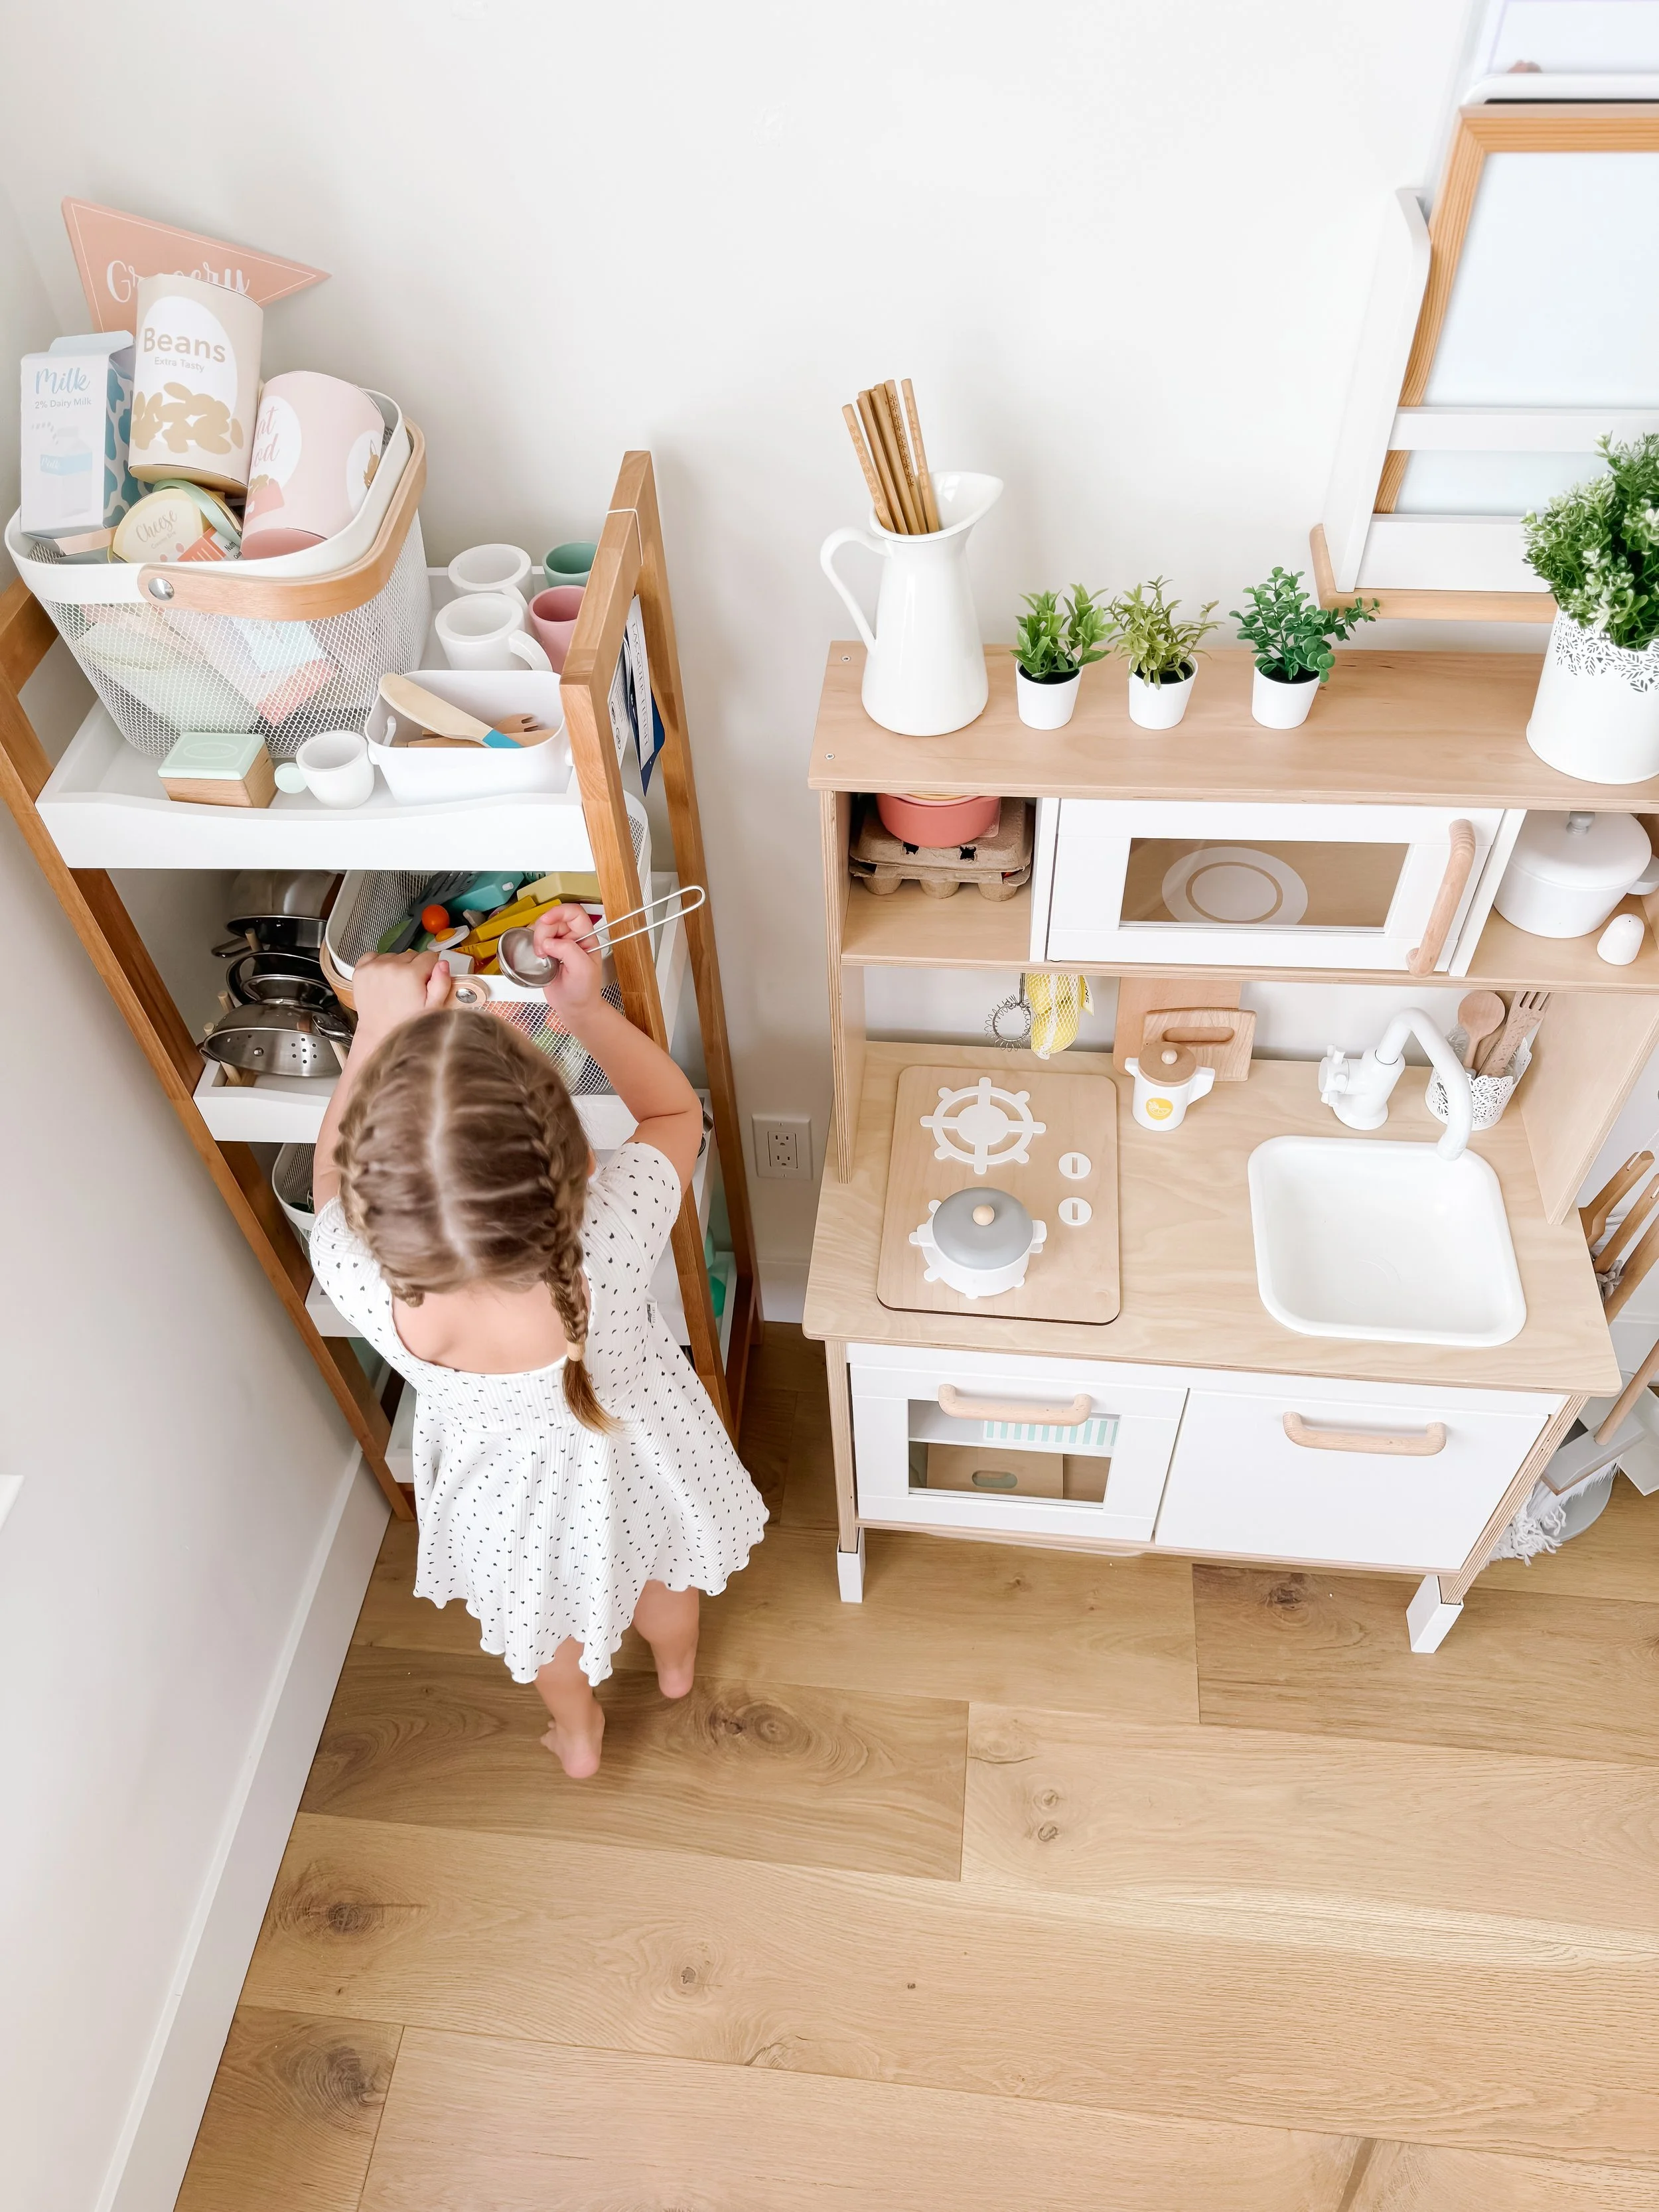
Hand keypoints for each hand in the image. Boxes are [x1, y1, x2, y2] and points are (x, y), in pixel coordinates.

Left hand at [350, 950, 452, 1044]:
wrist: (379, 1034)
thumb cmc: (405, 1024)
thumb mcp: (432, 1008)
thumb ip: (441, 983)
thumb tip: (443, 965)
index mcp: (410, 975)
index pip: (430, 957)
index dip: (431, 970)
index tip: (426, 981)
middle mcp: (391, 967)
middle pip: (412, 955)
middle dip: (415, 968)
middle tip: (411, 988)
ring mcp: (374, 967)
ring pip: (394, 956)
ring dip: (397, 966)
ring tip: (396, 986)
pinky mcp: (361, 970)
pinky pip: (374, 956)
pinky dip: (379, 963)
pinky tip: (383, 978)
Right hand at [529, 904, 604, 1020]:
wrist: (574, 1007)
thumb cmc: (584, 991)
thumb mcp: (582, 970)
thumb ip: (568, 951)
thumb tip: (550, 942)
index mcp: (586, 937)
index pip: (574, 913)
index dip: (559, 912)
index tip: (546, 920)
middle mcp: (573, 937)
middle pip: (554, 919)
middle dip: (544, 931)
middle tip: (543, 949)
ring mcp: (559, 944)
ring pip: (543, 928)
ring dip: (538, 938)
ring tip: (542, 955)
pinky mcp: (547, 951)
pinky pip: (536, 939)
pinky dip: (533, 945)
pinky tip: (539, 957)